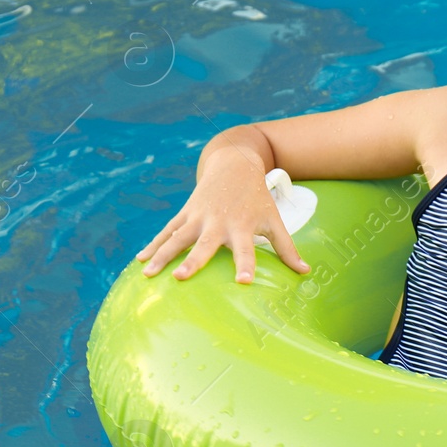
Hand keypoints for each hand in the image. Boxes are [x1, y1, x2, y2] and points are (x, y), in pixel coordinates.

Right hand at [133, 157, 309, 284]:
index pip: (246, 250)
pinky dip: (153, 245)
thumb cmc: (257, 199)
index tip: (244, 283)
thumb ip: (287, 248)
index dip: (246, 265)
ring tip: (148, 274)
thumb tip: (306, 272)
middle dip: (191, 261)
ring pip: (176, 238)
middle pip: (203, 245)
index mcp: (242, 227)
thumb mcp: (274, 220)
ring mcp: (197, 217)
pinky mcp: (185, 213)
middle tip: (180, 277)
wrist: (234, 164)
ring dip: (162, 255)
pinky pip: (166, 231)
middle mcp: (217, 223)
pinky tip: (140, 261)